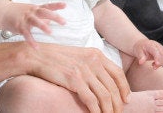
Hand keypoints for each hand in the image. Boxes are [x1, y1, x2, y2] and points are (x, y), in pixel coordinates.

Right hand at [0, 42, 130, 112]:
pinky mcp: (75, 81)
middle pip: (113, 86)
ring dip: (109, 109)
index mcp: (96, 54)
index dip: (124, 88)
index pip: (118, 73)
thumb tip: (103, 80)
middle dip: (118, 103)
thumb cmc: (56, 58)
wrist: (37, 56)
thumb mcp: (79, 56)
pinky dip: (96, 110)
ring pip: (105, 95)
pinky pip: (91, 100)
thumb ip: (92, 64)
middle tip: (118, 112)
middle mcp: (93, 62)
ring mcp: (84, 71)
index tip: (126, 98)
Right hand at [2, 2, 66, 47]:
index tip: (65, 5)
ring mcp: (25, 19)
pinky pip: (26, 34)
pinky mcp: (19, 26)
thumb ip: (41, 17)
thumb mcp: (30, 12)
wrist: (2, 12)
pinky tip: (36, 47)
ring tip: (50, 32)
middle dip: (54, 17)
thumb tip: (50, 22)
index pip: (48, 6)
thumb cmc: (18, 12)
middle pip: (44, 12)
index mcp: (36, 8)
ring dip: (43, 26)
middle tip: (64, 22)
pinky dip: (31, 41)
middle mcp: (32, 12)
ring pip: (35, 22)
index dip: (56, 5)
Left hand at [132, 38, 162, 68]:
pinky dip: (162, 63)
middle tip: (153, 67)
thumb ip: (141, 57)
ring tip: (153, 65)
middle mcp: (158, 46)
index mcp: (150, 45)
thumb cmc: (139, 49)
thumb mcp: (138, 52)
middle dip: (160, 63)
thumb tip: (141, 62)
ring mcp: (161, 48)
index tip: (157, 64)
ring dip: (161, 63)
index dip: (157, 58)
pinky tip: (155, 63)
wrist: (142, 45)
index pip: (156, 51)